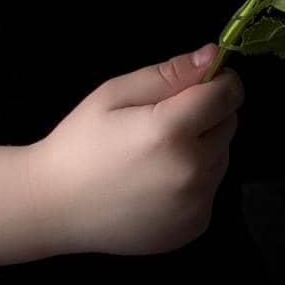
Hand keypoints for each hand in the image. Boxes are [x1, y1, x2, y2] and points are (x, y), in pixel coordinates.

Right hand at [29, 44, 244, 256]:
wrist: (55, 206)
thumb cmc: (81, 141)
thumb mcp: (116, 93)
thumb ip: (169, 74)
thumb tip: (212, 56)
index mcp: (172, 132)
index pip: (228, 95)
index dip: (220, 81)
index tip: (200, 80)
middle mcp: (192, 173)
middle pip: (229, 125)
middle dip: (208, 113)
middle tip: (166, 118)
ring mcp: (195, 206)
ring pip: (222, 157)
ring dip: (204, 146)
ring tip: (158, 152)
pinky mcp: (194, 228)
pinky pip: (211, 189)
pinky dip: (195, 179)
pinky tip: (158, 181)